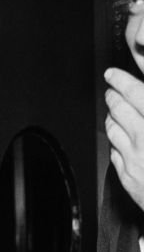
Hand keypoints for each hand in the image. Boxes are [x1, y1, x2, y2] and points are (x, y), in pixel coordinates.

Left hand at [105, 67, 143, 209]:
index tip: (113, 74)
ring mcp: (135, 160)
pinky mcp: (128, 177)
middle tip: (111, 89)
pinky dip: (114, 140)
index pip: (137, 94)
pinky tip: (119, 136)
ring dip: (111, 116)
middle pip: (120, 110)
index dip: (122, 81)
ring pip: (112, 129)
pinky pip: (114, 152)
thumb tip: (143, 95)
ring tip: (113, 109)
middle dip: (113, 96)